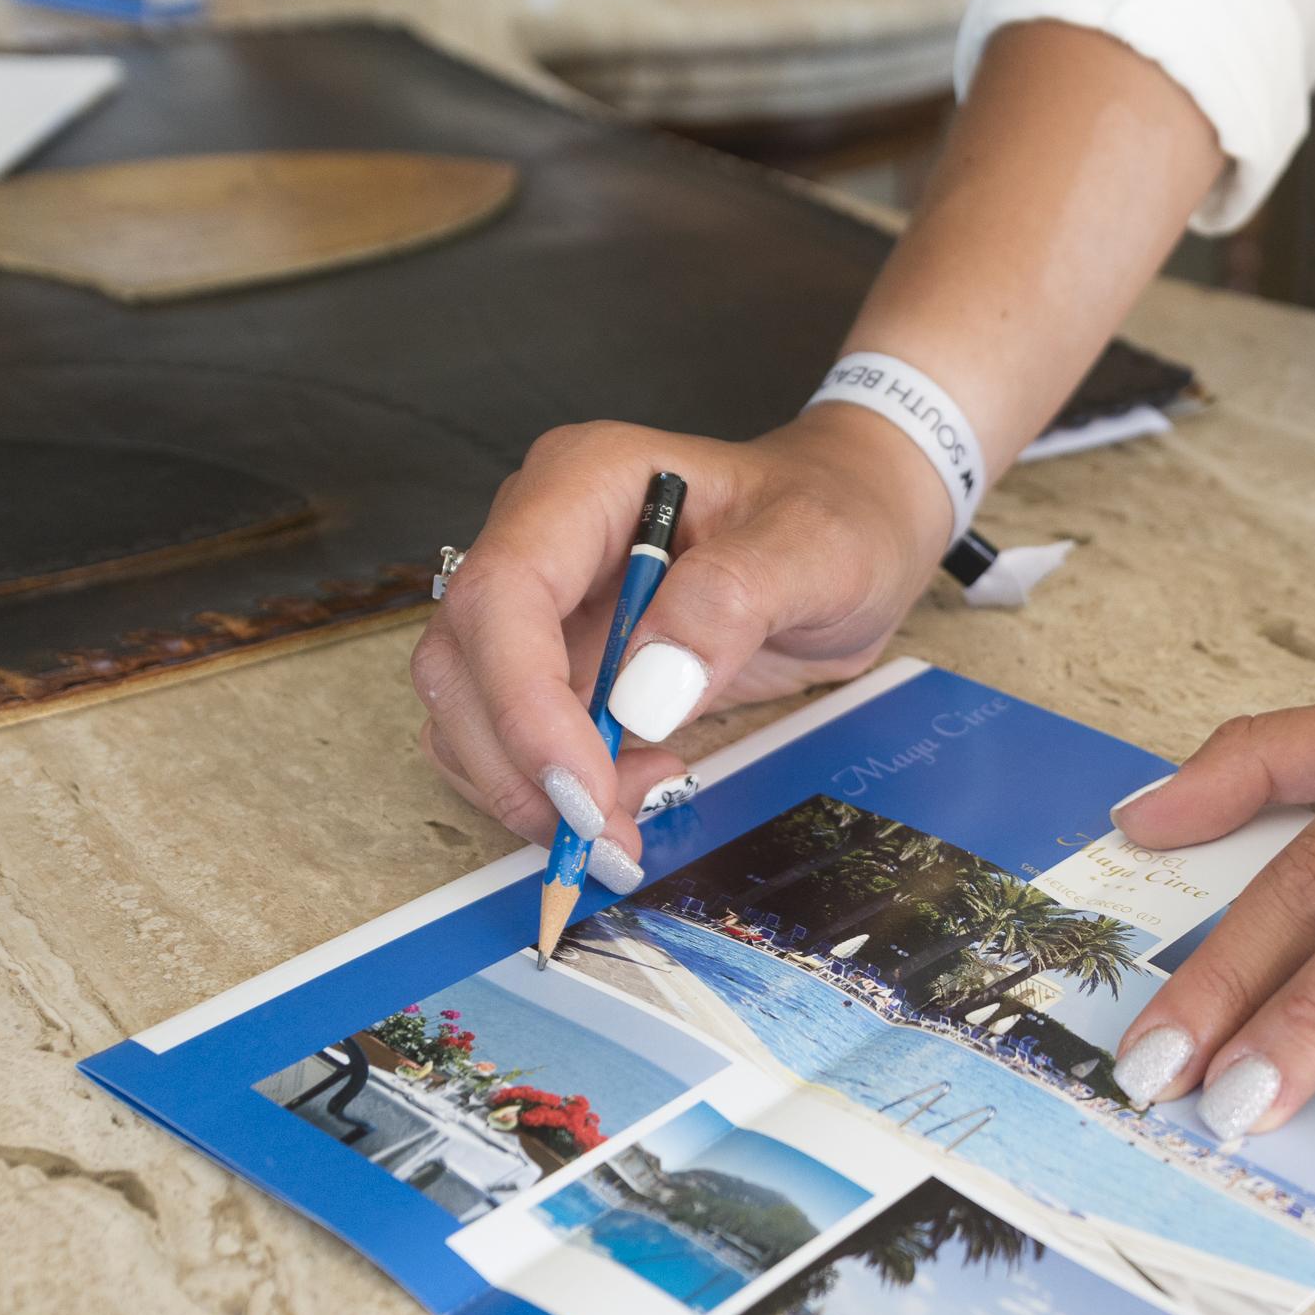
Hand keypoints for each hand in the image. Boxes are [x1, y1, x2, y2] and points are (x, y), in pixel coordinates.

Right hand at [412, 404, 953, 869]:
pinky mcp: (553, 663)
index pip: (503, 590)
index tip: (586, 784)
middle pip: (461, 660)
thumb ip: (733, 602)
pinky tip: (627, 793)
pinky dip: (543, 790)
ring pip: (465, 711)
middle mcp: (539, 536)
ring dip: (527, 790)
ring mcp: (539, 604)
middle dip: (520, 764)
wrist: (852, 528)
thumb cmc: (838, 519)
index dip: (525, 700)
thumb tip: (641, 693)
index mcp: (585, 482)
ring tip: (629, 818)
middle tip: (608, 832)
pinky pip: (505, 739)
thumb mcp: (818, 549)